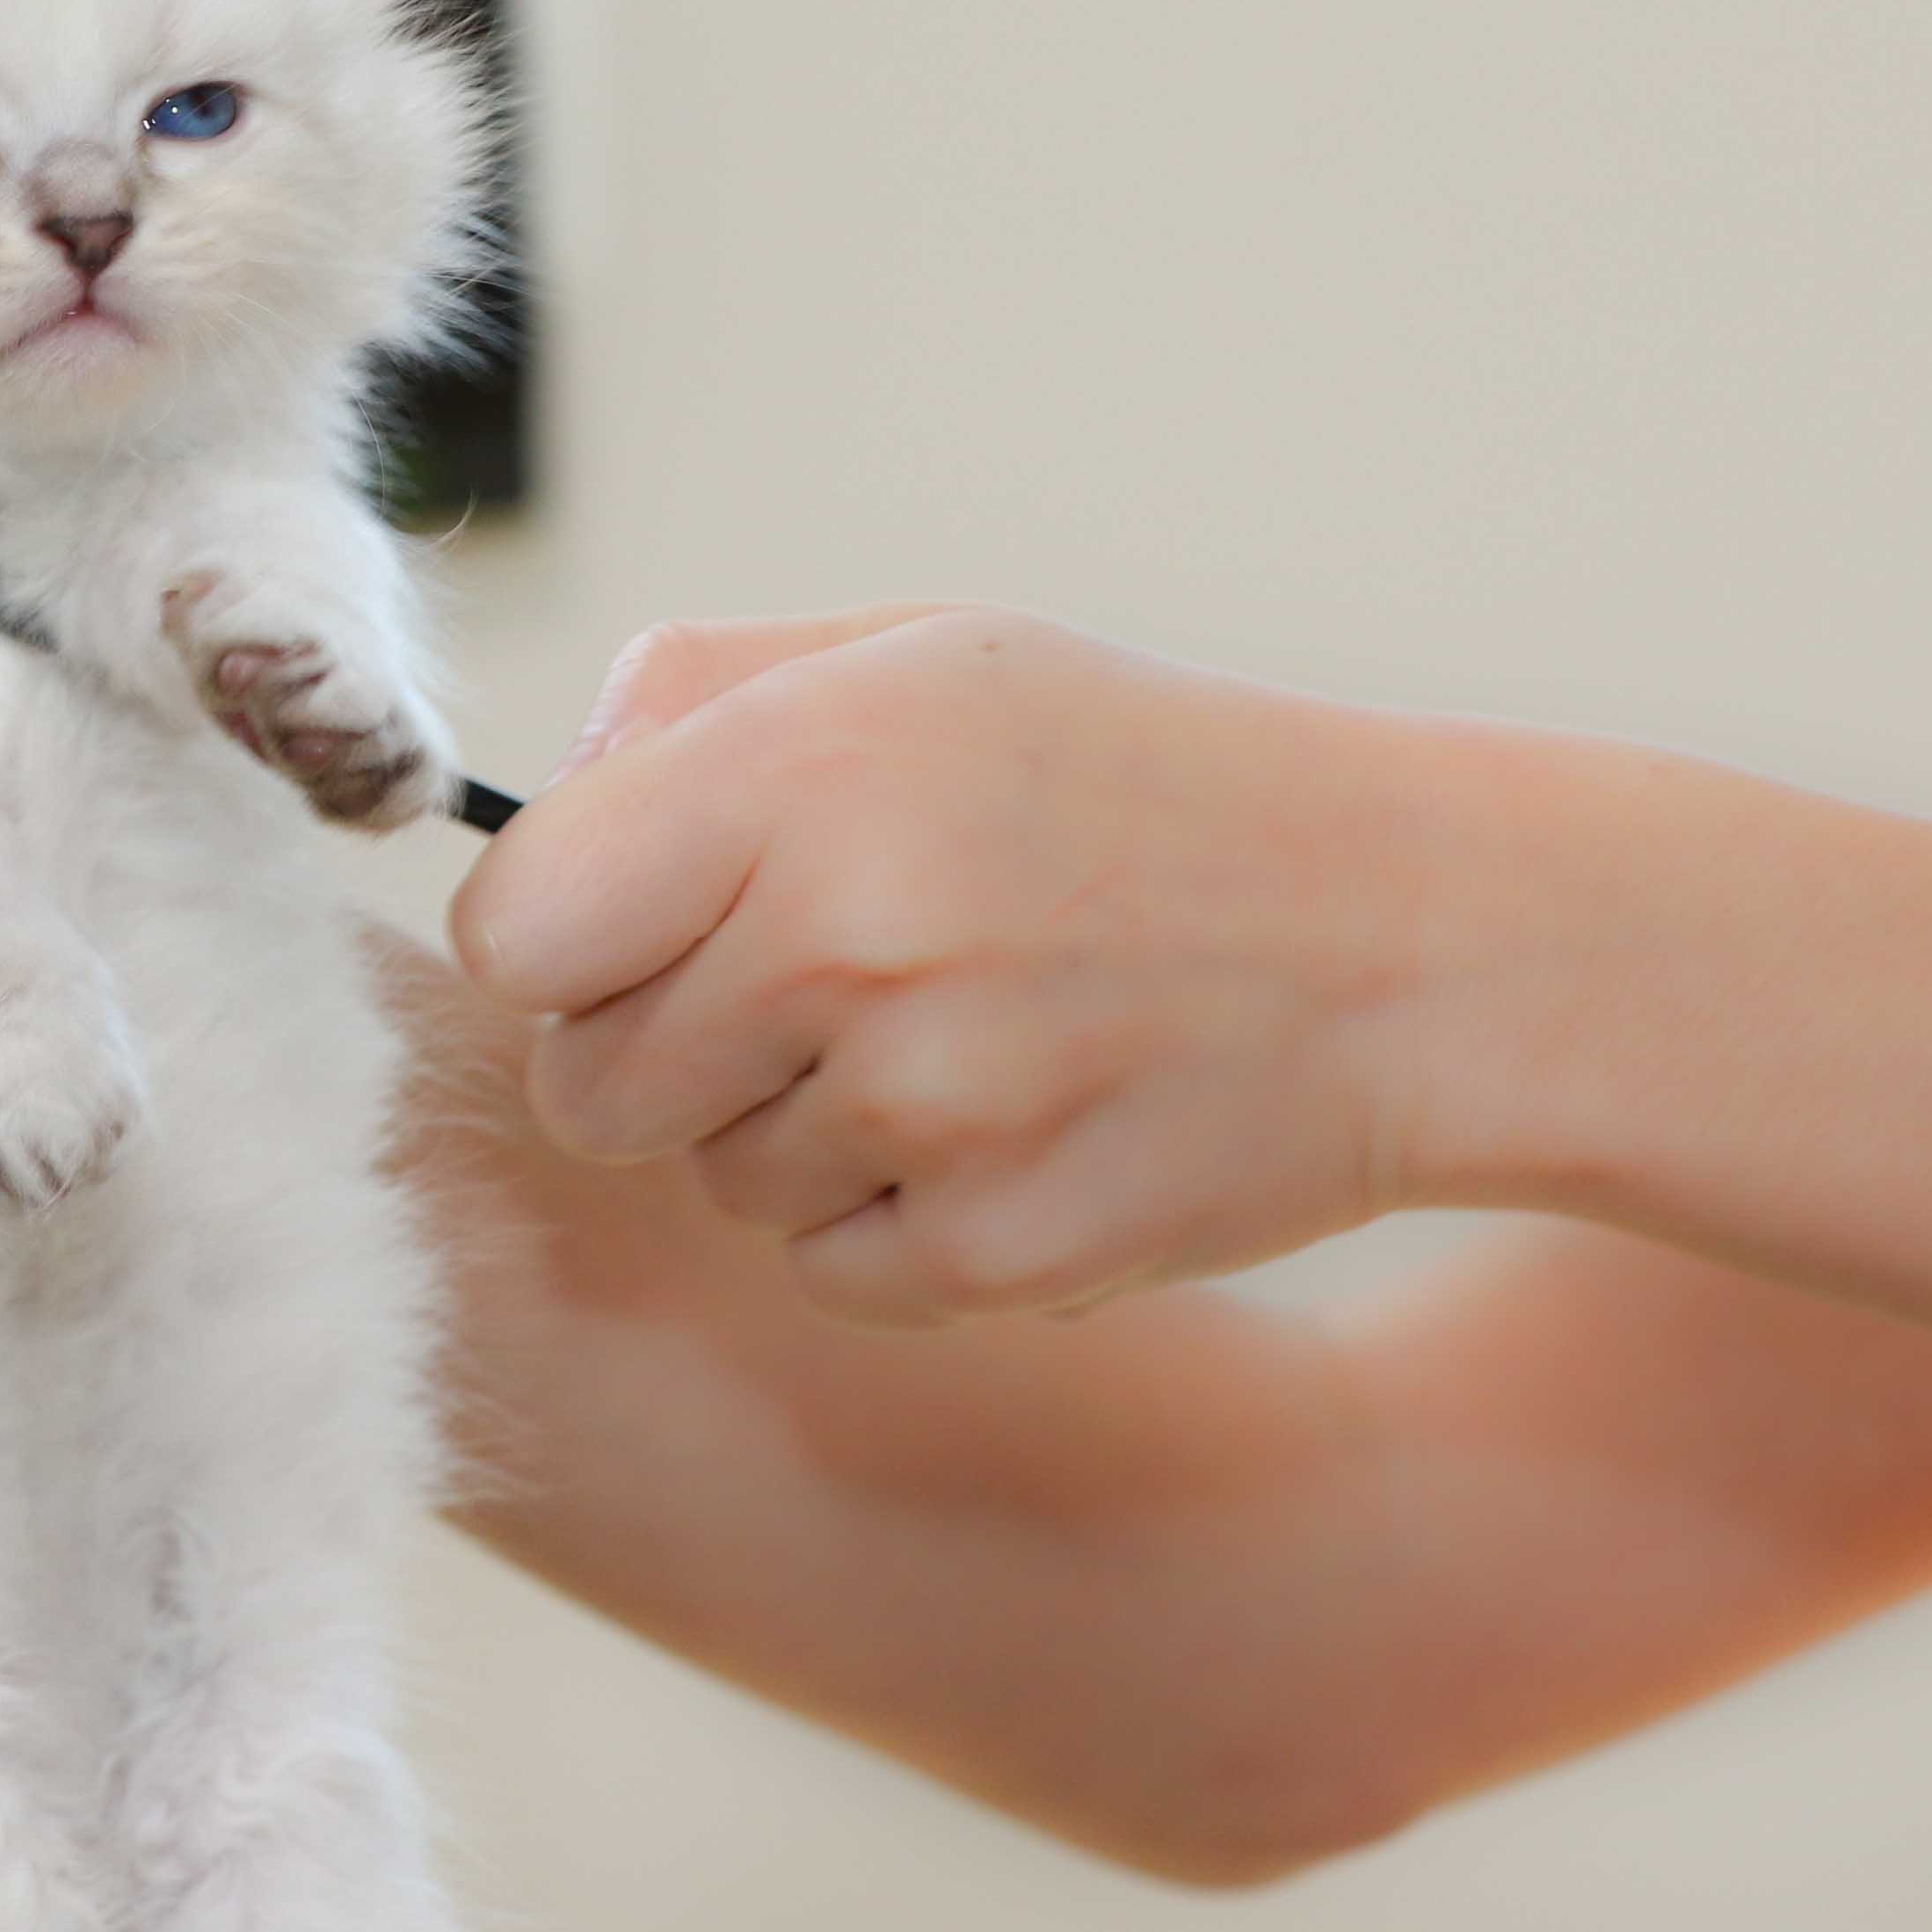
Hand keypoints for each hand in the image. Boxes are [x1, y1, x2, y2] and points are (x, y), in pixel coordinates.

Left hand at [446, 604, 1483, 1327]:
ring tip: (962, 1034)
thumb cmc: (1145, 786)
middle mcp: (844, 935)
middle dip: (667, 1052)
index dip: (562, 945)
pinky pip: (824, 1272)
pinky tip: (1021, 1122)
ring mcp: (922, 1108)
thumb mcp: (928, 659)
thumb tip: (542, 805)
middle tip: (821, 987)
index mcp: (800, 769)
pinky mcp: (988, 1253)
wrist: (1419, 943)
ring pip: (710, 1183)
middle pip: (585, 1085)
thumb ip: (697, 700)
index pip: (512, 932)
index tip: (641, 931)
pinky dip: (896, 1221)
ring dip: (793, 1133)